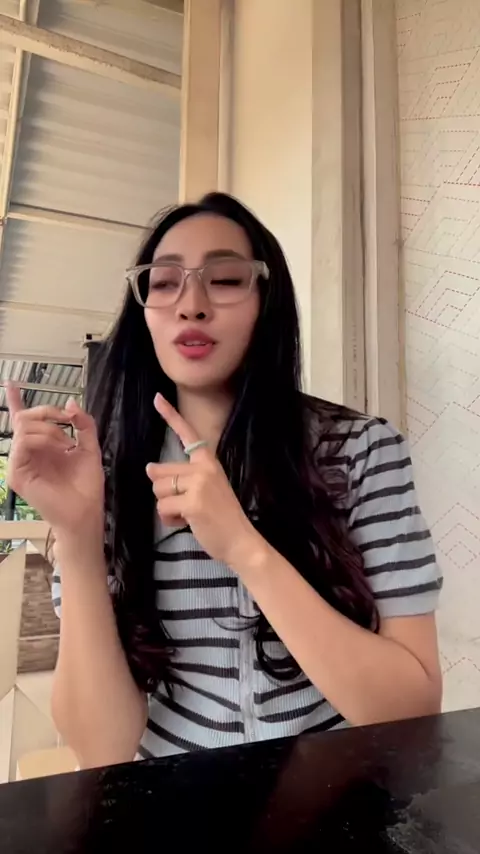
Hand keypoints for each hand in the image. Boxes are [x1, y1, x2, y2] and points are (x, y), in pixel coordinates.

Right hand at [5, 383, 104, 538]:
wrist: (85, 511)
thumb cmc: (86, 486)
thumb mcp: (89, 448)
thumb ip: (83, 424)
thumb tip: (69, 403)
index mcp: (42, 446)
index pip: (24, 420)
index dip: (16, 401)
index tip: (12, 383)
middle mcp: (28, 452)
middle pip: (25, 417)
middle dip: (47, 411)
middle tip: (67, 418)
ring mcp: (21, 463)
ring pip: (23, 427)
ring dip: (50, 428)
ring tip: (67, 442)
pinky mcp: (17, 474)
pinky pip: (22, 443)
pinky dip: (42, 439)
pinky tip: (60, 448)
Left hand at [146, 394, 263, 567]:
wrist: (241, 540)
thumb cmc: (221, 517)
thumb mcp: (204, 490)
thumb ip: (180, 478)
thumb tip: (150, 469)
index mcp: (209, 462)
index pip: (187, 435)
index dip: (171, 415)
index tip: (157, 397)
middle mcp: (204, 468)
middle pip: (160, 472)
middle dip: (164, 492)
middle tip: (185, 505)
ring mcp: (199, 483)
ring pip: (158, 490)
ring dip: (166, 507)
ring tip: (187, 514)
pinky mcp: (193, 501)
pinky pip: (163, 507)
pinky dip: (169, 519)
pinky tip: (186, 522)